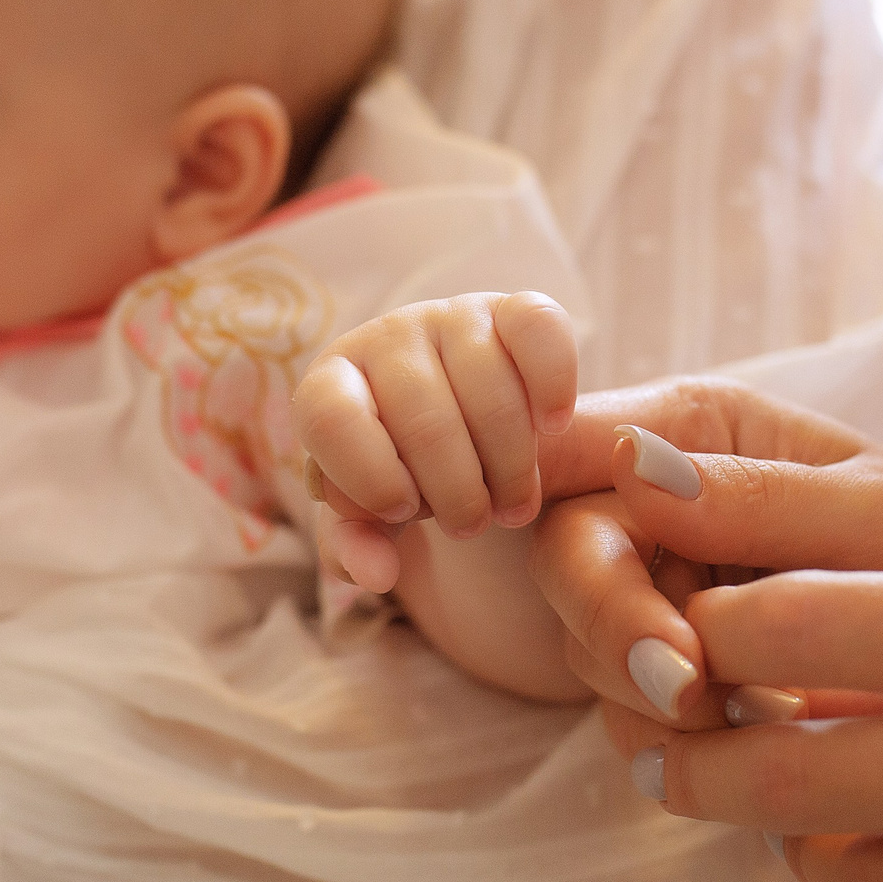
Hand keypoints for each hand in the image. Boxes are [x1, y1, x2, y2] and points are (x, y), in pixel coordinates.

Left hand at [294, 291, 576, 590]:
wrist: (455, 420)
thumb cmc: (400, 470)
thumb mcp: (368, 515)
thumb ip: (355, 547)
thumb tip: (378, 573)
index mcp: (330, 383)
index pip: (331, 418)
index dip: (370, 476)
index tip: (404, 513)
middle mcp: (387, 336)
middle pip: (423, 418)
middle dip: (455, 492)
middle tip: (471, 525)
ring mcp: (452, 316)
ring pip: (490, 390)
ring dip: (510, 465)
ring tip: (512, 506)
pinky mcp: (513, 308)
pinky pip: (540, 329)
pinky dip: (552, 384)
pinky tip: (551, 428)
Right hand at [522, 377, 882, 723]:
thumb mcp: (878, 516)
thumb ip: (762, 495)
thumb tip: (629, 464)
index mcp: (698, 432)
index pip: (578, 436)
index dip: (541, 470)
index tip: (538, 515)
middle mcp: (658, 513)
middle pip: (568, 554)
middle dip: (615, 623)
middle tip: (687, 687)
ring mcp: (654, 604)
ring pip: (589, 650)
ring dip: (659, 695)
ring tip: (775, 712)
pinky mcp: (664, 691)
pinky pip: (629, 721)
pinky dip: (682, 744)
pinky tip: (765, 742)